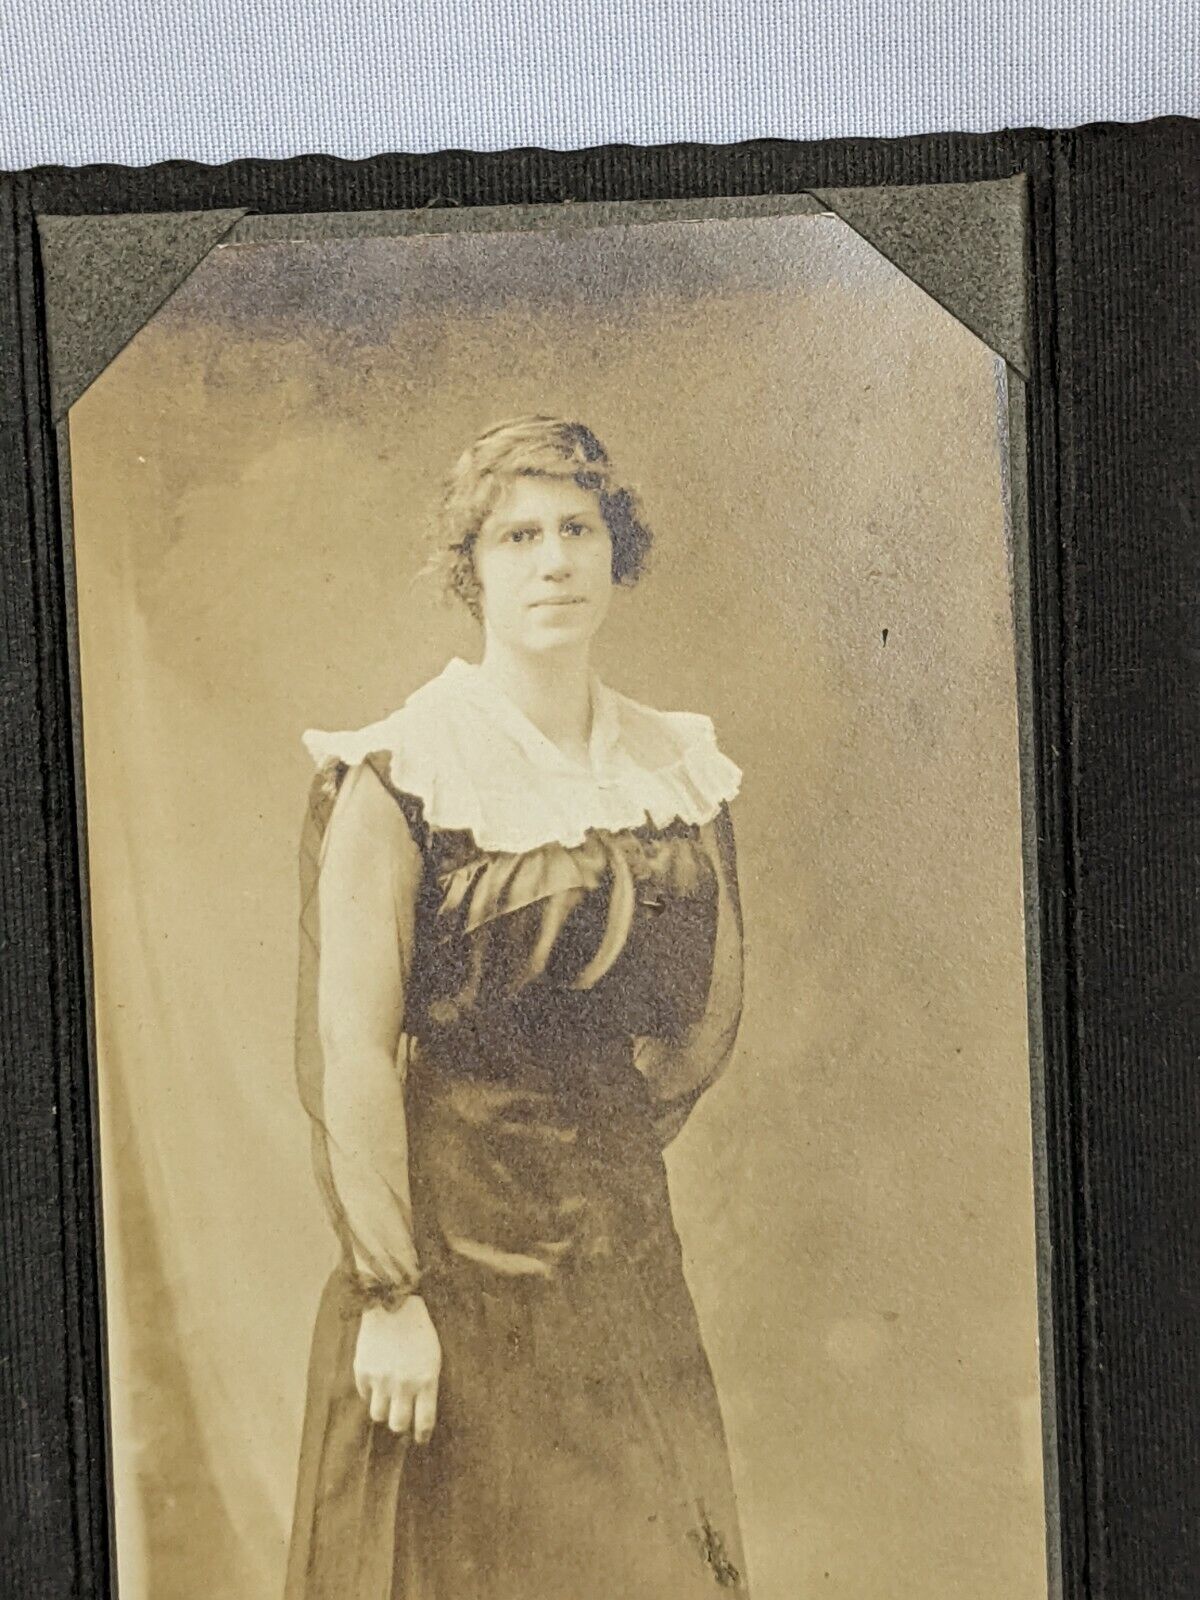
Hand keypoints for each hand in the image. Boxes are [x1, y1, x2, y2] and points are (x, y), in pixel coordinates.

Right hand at [354, 1295, 441, 1443]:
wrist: (392, 1302)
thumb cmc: (419, 1330)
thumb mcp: (432, 1356)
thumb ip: (426, 1384)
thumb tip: (419, 1413)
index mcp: (426, 1379)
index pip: (425, 1421)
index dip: (422, 1435)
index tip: (420, 1439)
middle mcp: (404, 1383)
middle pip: (398, 1424)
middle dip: (400, 1424)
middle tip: (401, 1418)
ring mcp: (381, 1378)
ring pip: (378, 1415)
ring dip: (383, 1410)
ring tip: (387, 1400)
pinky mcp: (362, 1370)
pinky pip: (365, 1395)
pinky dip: (370, 1392)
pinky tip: (375, 1380)